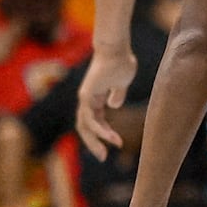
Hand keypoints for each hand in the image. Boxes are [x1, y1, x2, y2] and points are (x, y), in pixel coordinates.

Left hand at [77, 44, 138, 160]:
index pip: (95, 121)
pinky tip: (110, 138)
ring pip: (85, 126)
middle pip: (86, 127)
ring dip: (95, 141)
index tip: (116, 143)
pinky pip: (90, 119)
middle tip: (102, 157)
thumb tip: (114, 105)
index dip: (104, 134)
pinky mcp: (86, 96)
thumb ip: (117, 93)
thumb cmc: (120, 62)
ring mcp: (85, 98)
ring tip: (105, 153)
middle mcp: (88, 100)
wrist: (116, 50)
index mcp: (96, 98)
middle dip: (93, 143)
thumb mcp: (122, 82)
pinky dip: (100, 130)